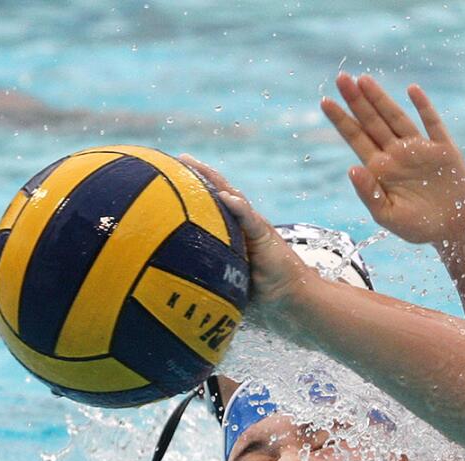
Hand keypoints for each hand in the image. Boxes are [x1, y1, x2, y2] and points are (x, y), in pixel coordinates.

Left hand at [179, 154, 315, 322]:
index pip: (213, 205)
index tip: (173, 175)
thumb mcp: (228, 282)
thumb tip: (177, 288)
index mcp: (235, 232)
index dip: (196, 189)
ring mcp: (255, 227)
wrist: (291, 298)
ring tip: (196, 166)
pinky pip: (250, 219)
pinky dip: (238, 207)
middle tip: (181, 158)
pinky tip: (226, 196)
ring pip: (233, 197)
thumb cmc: (261, 294)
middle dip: (201, 174)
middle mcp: (244, 224)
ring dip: (215, 181)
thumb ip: (209, 275)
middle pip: (220, 192)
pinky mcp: (265, 235)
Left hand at [322, 73, 464, 244]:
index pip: (356, 138)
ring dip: (381, 99)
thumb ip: (369, 194)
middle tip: (341, 78)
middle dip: (357, 101)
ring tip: (363, 79)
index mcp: (380, 169)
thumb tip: (351, 169)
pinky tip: (412, 90)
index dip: (341, 120)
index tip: (325, 102)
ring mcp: (420, 148)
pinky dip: (423, 107)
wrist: (454, 230)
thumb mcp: (388, 216)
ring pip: (397, 118)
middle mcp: (397, 154)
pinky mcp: (443, 149)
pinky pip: (432, 124)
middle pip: (372, 122)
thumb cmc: (418, 226)